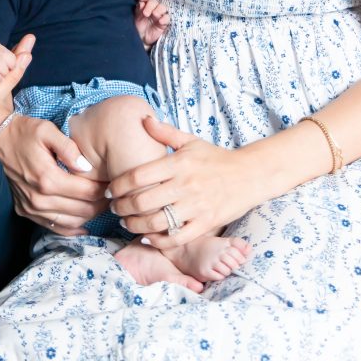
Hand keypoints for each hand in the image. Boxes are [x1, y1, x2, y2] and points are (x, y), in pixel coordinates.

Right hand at [0, 114, 106, 234]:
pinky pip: (53, 227)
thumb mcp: (46, 130)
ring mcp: (31, 207)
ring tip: (101, 204)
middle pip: (82, 210)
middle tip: (112, 193)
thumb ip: (68, 148)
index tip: (113, 181)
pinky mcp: (25, 211)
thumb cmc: (23, 132)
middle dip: (101, 203)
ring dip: (90, 216)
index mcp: (47, 178)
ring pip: (70, 222)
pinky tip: (84, 223)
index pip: (86, 191)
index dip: (104, 188)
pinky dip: (71, 228)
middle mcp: (39, 198)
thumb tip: (87, 167)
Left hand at [107, 116, 258, 249]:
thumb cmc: (216, 157)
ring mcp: (196, 206)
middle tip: (114, 209)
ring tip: (126, 223)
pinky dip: (159, 240)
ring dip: (135, 225)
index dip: (118, 185)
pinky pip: (177, 237)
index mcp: (178, 163)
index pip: (138, 175)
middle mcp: (185, 185)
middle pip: (143, 201)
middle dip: (122, 208)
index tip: (110, 190)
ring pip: (157, 222)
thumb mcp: (191, 141)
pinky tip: (148, 236)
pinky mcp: (206, 223)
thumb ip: (165, 132)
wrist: (249, 174)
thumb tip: (144, 119)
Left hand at [134, 0, 169, 47]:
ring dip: (158, 10)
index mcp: (144, 3)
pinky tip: (160, 21)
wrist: (141, 37)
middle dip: (150, 5)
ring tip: (154, 15)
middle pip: (154, 1)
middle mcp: (152, 7)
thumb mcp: (136, 16)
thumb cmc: (138, 24)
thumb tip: (142, 3)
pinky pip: (167, 18)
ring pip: (162, 7)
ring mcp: (159, 14)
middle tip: (145, 13)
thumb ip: (139, 8)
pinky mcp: (164, 22)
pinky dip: (164, 18)